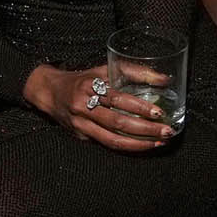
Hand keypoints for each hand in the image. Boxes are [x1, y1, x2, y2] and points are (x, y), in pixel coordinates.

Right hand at [24, 64, 174, 152]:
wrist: (49, 92)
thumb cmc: (81, 80)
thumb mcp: (103, 70)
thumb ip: (133, 72)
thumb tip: (164, 79)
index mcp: (89, 86)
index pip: (117, 99)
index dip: (139, 107)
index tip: (159, 112)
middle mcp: (83, 106)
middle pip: (117, 122)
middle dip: (145, 129)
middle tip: (166, 131)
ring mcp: (81, 124)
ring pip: (112, 139)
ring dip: (138, 143)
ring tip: (158, 143)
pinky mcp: (80, 136)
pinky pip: (106, 144)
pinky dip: (127, 146)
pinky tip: (142, 145)